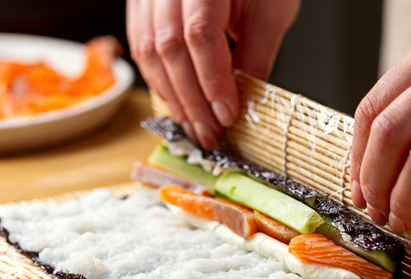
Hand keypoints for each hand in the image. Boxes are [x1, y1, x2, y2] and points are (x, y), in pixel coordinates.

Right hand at [127, 0, 299, 146]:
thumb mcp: (270, 8)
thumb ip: (257, 53)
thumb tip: (245, 100)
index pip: (200, 35)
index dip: (212, 81)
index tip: (227, 114)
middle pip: (168, 48)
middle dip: (191, 99)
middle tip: (210, 133)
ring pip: (148, 50)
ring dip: (172, 96)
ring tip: (194, 125)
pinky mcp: (142, 2)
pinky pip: (141, 45)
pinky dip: (159, 79)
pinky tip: (177, 100)